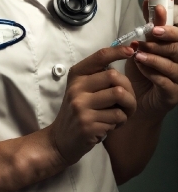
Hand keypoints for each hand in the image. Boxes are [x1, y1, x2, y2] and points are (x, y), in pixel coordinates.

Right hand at [48, 45, 136, 166]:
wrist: (61, 140)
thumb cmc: (78, 112)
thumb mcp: (81, 90)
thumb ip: (98, 77)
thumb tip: (125, 56)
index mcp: (76, 76)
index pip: (99, 57)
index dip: (118, 51)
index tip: (131, 51)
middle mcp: (76, 88)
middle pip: (115, 77)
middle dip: (129, 90)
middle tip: (128, 103)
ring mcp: (81, 107)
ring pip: (120, 97)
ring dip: (128, 109)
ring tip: (121, 116)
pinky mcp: (88, 124)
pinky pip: (117, 118)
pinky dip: (119, 123)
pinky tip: (110, 126)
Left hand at [125, 0, 177, 116]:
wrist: (138, 101)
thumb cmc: (143, 72)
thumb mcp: (144, 44)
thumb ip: (149, 26)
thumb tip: (149, 1)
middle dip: (168, 34)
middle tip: (152, 31)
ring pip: (175, 63)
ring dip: (156, 55)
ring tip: (139, 51)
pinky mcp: (174, 94)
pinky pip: (165, 82)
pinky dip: (152, 73)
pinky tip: (140, 66)